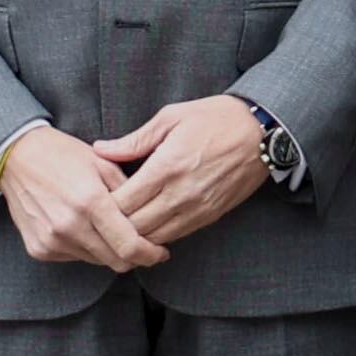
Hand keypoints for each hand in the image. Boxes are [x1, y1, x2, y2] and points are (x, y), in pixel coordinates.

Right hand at [0, 124, 168, 270]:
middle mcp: (69, 226)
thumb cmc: (65, 155)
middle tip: (145, 245)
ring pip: (96, 261)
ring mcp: (51, 240)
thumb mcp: (105, 163)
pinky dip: (88, 248)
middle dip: (135, 256)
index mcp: (91, 202)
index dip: (150, 254)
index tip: (161, 253)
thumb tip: (152, 217)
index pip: (128, 246)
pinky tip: (89, 229)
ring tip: (115, 232)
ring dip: (110, 251)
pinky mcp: (38, 249)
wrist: (18, 158)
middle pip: (114, 260)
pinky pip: (74, 257)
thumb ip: (130, 193)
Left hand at [95, 96, 270, 244]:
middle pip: (133, 226)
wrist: (263, 131)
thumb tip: (101, 150)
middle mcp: (180, 193)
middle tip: (100, 217)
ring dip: (134, 234)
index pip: (121, 202)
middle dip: (112, 225)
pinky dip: (157, 235)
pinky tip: (147, 225)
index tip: (92, 199)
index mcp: (166, 166)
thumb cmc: (216, 118)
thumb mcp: (172, 117)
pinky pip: (175, 236)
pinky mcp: (210, 216)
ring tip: (120, 225)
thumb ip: (134, 140)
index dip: (101, 206)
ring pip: (153, 237)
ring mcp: (197, 208)